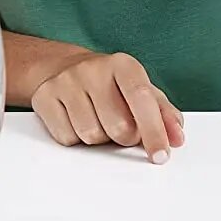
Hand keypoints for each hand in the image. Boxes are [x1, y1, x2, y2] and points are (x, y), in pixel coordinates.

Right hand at [32, 49, 185, 163]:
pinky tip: (76, 120)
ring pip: (91, 135)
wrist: (62, 68)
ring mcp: (65, 81)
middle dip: (124, 137)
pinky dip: (75, 138)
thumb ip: (164, 114)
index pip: (142, 99)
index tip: (160, 155)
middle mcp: (92, 68)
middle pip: (118, 127)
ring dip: (99, 138)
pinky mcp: (43, 97)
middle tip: (120, 126)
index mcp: (123, 64)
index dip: (154, 131)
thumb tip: (177, 137)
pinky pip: (66, 138)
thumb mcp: (141, 92)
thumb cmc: (110, 85)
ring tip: (96, 119)